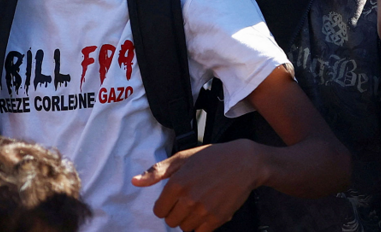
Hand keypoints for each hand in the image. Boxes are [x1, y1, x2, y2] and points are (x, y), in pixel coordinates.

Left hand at [132, 140, 266, 231]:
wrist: (245, 162)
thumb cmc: (213, 157)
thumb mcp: (183, 157)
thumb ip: (157, 171)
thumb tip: (135, 182)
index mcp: (177, 183)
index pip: (159, 210)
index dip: (166, 205)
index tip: (176, 198)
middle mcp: (188, 198)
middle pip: (171, 221)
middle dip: (177, 213)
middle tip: (189, 200)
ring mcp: (203, 210)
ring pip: (185, 228)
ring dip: (190, 220)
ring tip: (200, 205)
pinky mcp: (218, 217)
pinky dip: (202, 226)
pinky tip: (208, 211)